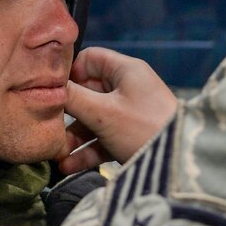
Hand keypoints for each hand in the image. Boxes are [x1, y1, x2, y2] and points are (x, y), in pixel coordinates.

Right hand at [62, 46, 176, 173]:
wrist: (181, 164)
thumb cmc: (145, 128)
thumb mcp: (103, 112)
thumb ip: (72, 98)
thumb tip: (44, 88)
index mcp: (125, 70)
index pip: (89, 59)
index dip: (69, 73)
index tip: (53, 92)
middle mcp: (128, 88)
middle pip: (88, 93)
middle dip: (67, 114)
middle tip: (50, 128)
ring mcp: (130, 114)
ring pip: (93, 120)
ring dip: (74, 137)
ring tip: (57, 155)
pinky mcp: (131, 137)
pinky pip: (103, 139)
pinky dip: (87, 150)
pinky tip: (69, 166)